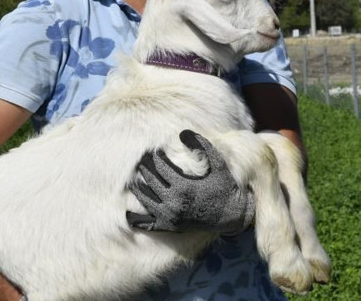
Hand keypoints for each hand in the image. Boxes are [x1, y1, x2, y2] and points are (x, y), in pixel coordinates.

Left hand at [127, 130, 254, 233]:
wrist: (232, 215)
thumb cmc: (225, 186)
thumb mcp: (218, 164)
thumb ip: (202, 146)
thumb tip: (183, 132)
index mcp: (184, 186)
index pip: (161, 168)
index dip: (156, 158)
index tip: (155, 152)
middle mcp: (174, 202)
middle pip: (151, 181)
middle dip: (145, 169)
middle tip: (143, 161)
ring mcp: (171, 216)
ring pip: (145, 200)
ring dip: (138, 188)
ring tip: (136, 179)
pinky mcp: (170, 227)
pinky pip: (148, 224)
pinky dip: (136, 219)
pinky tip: (128, 214)